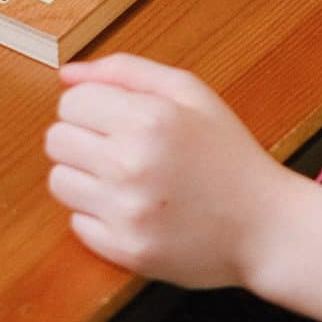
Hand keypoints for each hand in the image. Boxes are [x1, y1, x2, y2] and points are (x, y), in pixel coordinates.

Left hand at [45, 54, 291, 289]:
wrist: (266, 226)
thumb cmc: (229, 155)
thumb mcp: (191, 93)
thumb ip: (125, 72)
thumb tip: (66, 73)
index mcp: (149, 118)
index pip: (70, 103)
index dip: (91, 108)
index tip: (116, 120)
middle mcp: (132, 163)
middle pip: (56, 140)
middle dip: (82, 140)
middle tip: (120, 150)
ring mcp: (126, 211)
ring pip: (59, 182)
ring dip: (85, 179)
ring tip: (127, 181)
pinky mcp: (125, 250)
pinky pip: (76, 224)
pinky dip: (99, 217)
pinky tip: (135, 210)